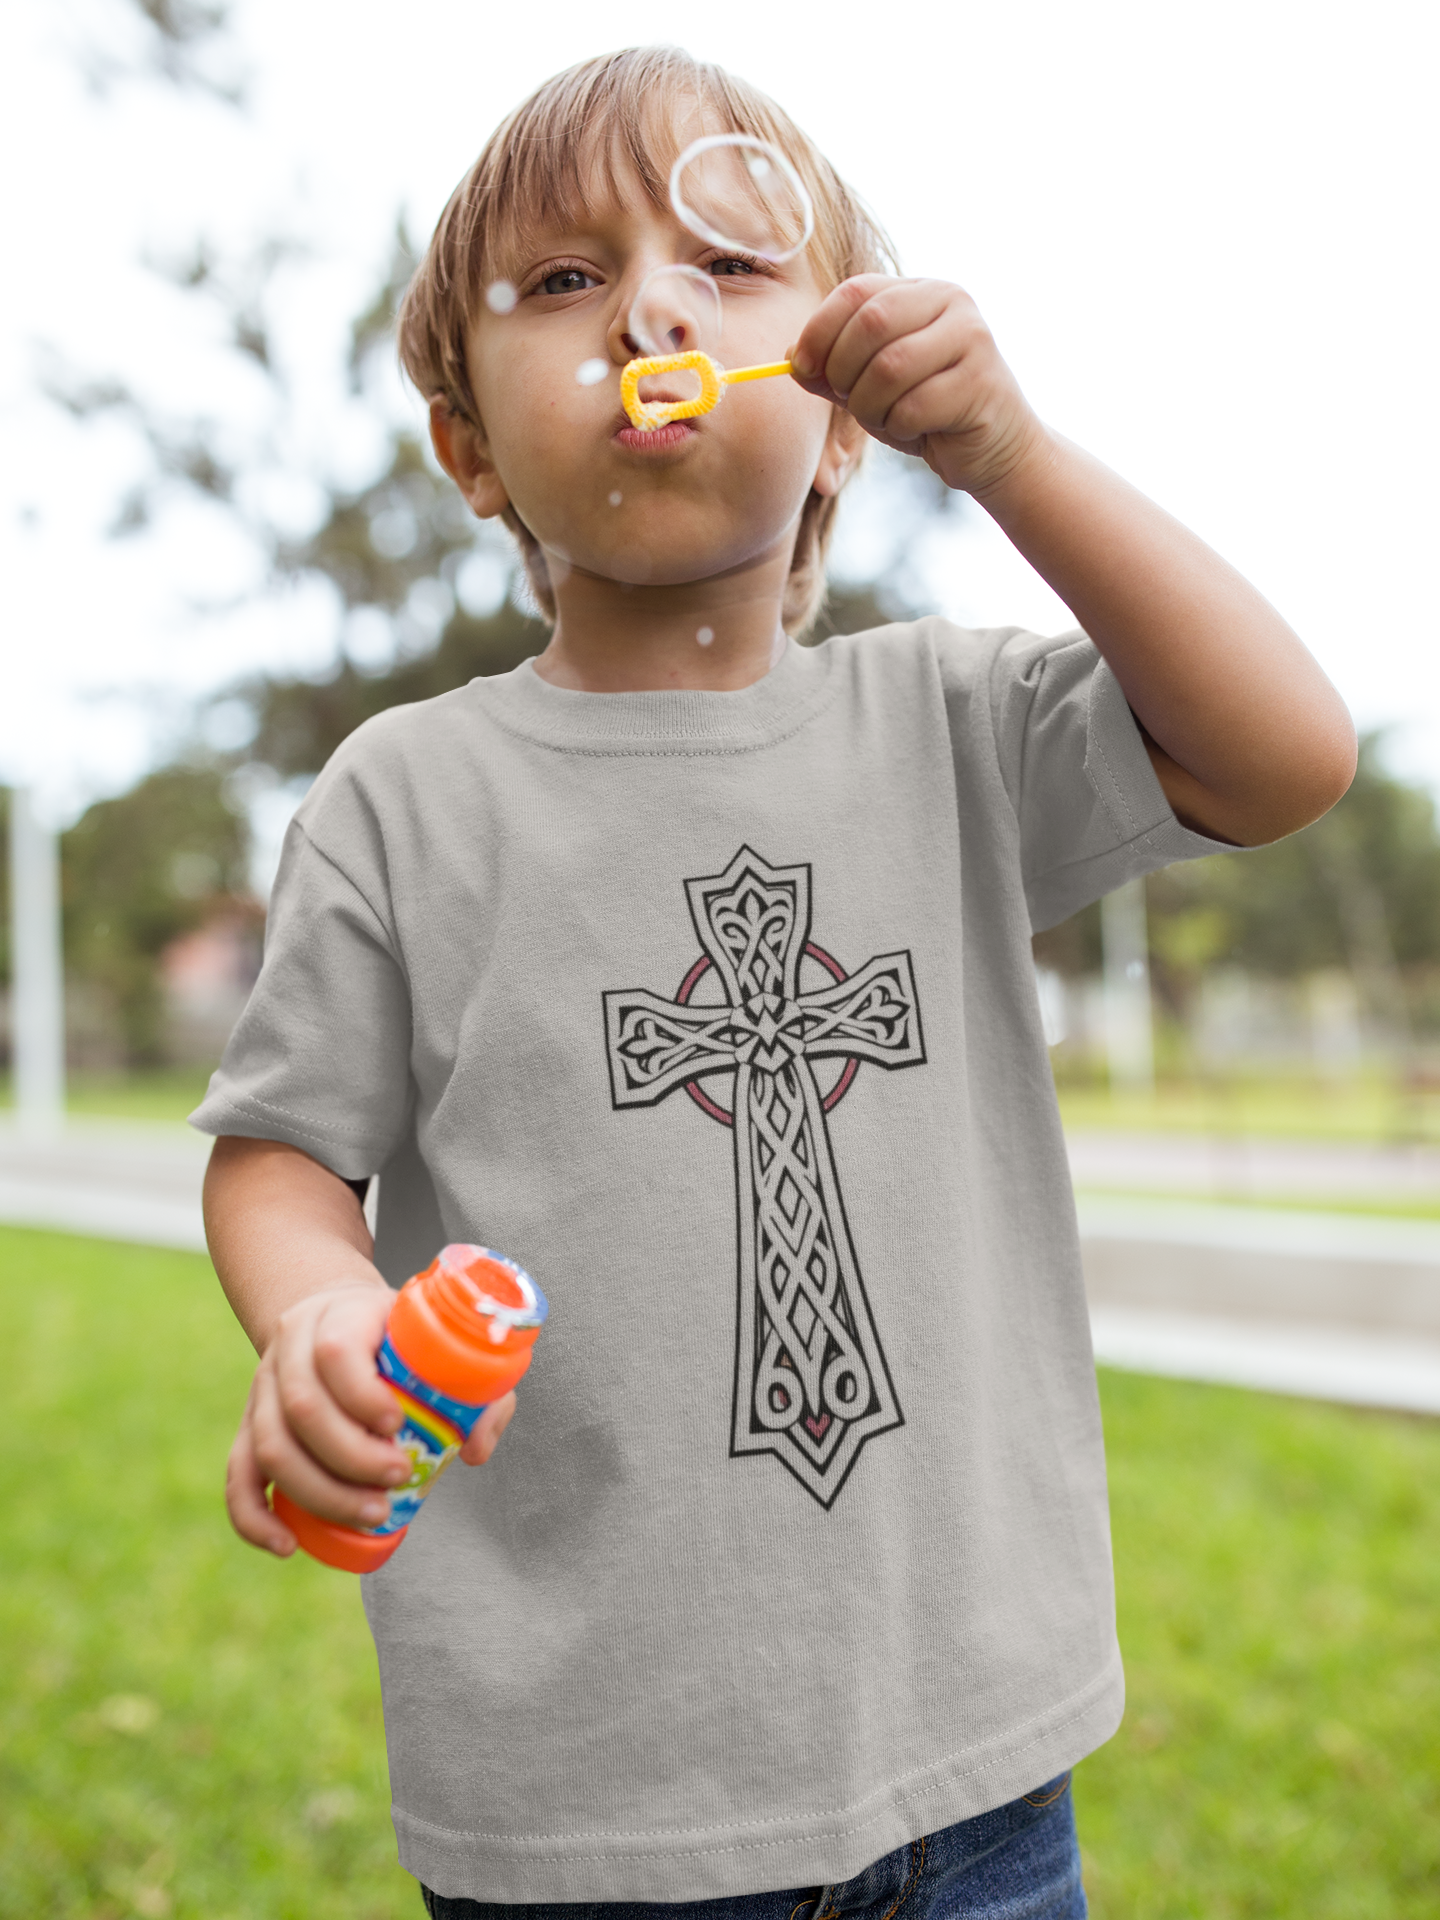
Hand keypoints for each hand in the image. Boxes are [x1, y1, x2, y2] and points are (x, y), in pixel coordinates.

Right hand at [225, 1284, 521, 1556]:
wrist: (336, 1316)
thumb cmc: (399, 1338)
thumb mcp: (440, 1342)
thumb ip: (477, 1389)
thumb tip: (472, 1450)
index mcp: (339, 1315)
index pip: (336, 1352)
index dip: (363, 1395)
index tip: (399, 1425)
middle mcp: (291, 1348)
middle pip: (302, 1407)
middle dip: (351, 1456)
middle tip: (398, 1478)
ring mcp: (263, 1388)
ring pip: (270, 1445)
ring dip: (320, 1491)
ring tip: (372, 1513)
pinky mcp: (249, 1426)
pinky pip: (238, 1475)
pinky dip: (255, 1516)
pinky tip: (287, 1545)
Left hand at [790, 275, 1046, 499]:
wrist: (993, 449)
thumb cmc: (927, 412)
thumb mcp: (870, 386)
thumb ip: (832, 369)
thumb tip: (790, 357)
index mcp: (919, 291)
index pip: (856, 291)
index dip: (819, 330)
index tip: (802, 367)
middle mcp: (951, 301)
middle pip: (871, 323)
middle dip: (844, 371)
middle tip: (849, 399)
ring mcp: (972, 338)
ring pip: (890, 367)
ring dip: (870, 406)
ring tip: (884, 419)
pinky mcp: (982, 382)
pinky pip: (914, 406)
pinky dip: (899, 427)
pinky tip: (916, 431)